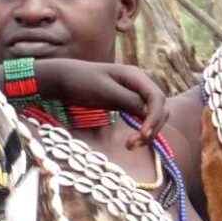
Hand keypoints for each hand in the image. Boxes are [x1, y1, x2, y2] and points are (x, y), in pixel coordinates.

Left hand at [31, 58, 167, 139]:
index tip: (143, 135)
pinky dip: (140, 130)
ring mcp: (135, 93)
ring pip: (153, 115)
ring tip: (130, 145)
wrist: (62, 79)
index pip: (157, 98)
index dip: (155, 118)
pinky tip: (131, 140)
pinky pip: (143, 117)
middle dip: (152, 128)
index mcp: (136, 75)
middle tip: (132, 145)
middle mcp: (140, 83)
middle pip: (160, 108)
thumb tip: (149, 113)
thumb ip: (129, 101)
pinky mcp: (128, 102)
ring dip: (147, 132)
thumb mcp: (104, 92)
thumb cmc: (80, 82)